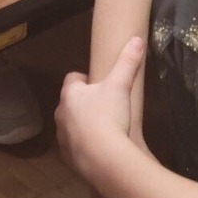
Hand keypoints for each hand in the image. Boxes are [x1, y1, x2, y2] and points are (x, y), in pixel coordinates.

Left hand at [57, 36, 143, 172]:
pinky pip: (73, 147)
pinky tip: (99, 149)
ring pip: (70, 125)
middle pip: (70, 103)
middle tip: (105, 106)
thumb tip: (136, 39)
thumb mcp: (120, 85)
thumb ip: (127, 62)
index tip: (99, 83)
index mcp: (70, 94)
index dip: (84, 79)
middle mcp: (61, 114)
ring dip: (82, 125)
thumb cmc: (109, 116)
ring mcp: (62, 137)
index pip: (72, 79)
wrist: (104, 158)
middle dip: (84, 103)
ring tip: (103, 130)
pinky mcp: (67, 157)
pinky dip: (83, 146)